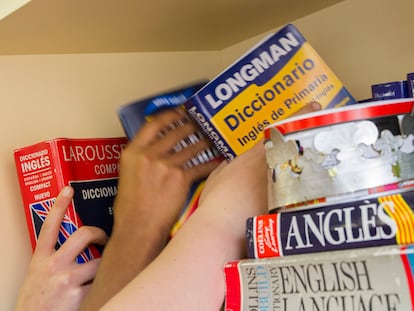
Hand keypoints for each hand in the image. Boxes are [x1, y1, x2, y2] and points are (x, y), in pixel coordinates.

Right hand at [15, 186, 106, 310]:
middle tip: (104, 238)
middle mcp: (53, 267)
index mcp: (40, 260)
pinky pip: (101, 284)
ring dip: (104, 266)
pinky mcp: (79, 297)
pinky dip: (103, 286)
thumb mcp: (37, 276)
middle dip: (99, 233)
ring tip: (103, 272)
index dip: (59, 205)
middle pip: (83, 235)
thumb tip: (77, 245)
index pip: (49, 226)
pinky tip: (99, 290)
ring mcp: (67, 281)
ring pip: (99, 262)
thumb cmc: (36, 302)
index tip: (68, 189)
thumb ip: (53, 259)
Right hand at [80, 108, 220, 309]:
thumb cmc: (129, 208)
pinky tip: (219, 160)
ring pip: (192, 147)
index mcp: (132, 152)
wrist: (138, 228)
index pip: (153, 124)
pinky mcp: (181, 178)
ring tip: (213, 137)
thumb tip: (154, 153)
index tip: (178, 112)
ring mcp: (166, 165)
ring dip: (205, 142)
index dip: (169, 115)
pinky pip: (201, 166)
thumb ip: (140, 161)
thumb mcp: (127, 176)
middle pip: (176, 131)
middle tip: (201, 123)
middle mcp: (149, 154)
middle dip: (192, 125)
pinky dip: (212, 163)